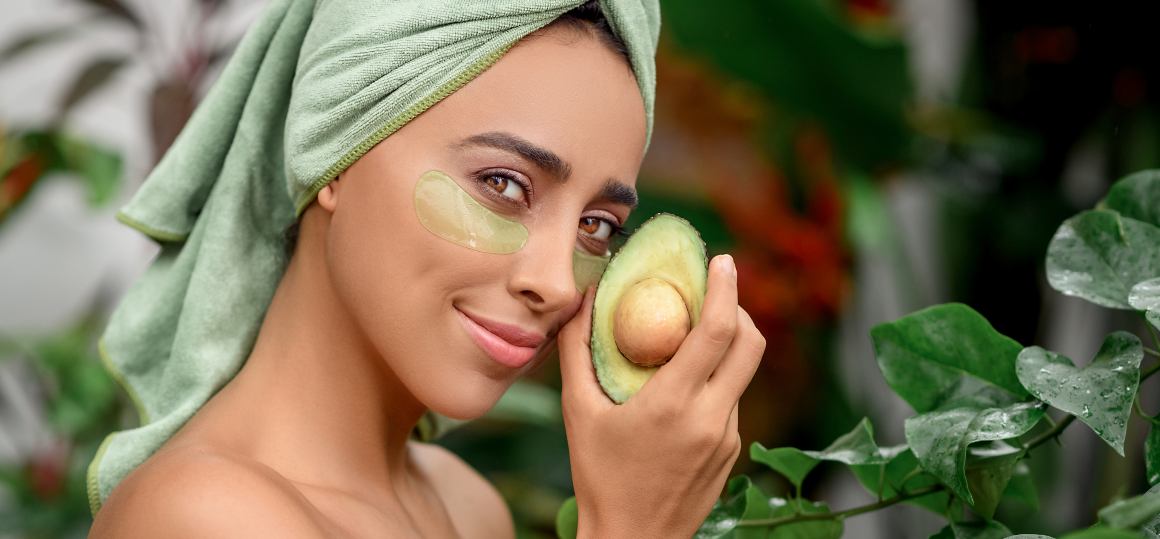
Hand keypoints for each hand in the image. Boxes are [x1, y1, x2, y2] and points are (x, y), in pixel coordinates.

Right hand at [557, 254, 765, 538]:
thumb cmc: (598, 477)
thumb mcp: (578, 412)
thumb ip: (577, 351)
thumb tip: (582, 301)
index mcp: (674, 403)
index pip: (718, 331)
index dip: (726, 288)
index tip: (723, 261)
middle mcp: (711, 418)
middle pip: (750, 343)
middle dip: (739, 307)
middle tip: (715, 291)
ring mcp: (727, 437)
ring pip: (741, 373)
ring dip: (725, 346)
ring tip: (692, 337)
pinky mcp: (731, 452)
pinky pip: (731, 401)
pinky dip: (716, 380)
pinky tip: (685, 384)